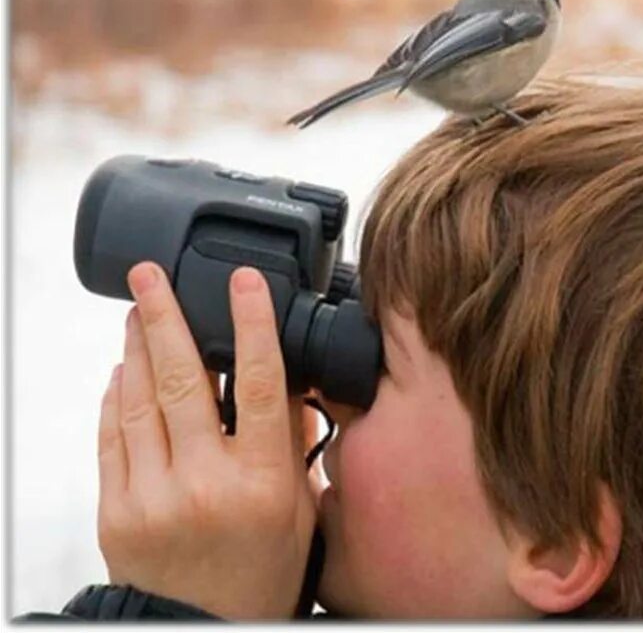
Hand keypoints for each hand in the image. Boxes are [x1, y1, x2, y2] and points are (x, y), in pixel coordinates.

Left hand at [96, 262, 315, 619]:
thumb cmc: (259, 574)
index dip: (252, 324)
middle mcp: (204, 483)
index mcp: (261, 482)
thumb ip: (291, 444)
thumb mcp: (299, 510)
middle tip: (149, 277)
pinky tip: (123, 372)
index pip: (257, 385)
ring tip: (136, 314)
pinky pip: (111, 439)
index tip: (245, 282)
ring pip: (139, 402)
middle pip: (184, 381)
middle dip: (164, 318)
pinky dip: (115, 398)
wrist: (202, 630)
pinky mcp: (116, 511)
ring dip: (137, 350)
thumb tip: (285, 383)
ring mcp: (152, 496)